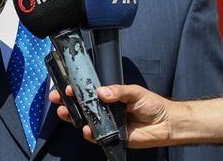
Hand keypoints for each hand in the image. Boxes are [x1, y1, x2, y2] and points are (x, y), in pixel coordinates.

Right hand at [48, 84, 181, 147]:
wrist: (165, 123)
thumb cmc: (151, 104)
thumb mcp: (134, 92)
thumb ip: (118, 91)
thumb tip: (101, 92)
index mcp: (108, 96)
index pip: (87, 91)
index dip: (75, 89)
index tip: (67, 87)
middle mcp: (104, 109)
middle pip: (81, 106)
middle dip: (67, 102)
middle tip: (56, 98)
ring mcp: (106, 123)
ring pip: (85, 120)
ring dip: (73, 117)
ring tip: (64, 113)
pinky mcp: (111, 136)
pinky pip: (96, 136)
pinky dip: (89, 133)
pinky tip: (86, 128)